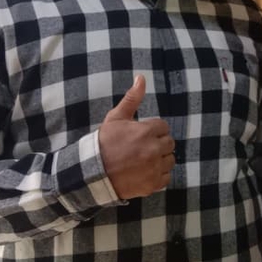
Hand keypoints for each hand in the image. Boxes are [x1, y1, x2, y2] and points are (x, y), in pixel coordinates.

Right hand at [98, 75, 175, 198]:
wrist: (92, 172)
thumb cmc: (104, 142)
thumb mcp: (116, 117)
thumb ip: (132, 98)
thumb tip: (141, 77)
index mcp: (146, 131)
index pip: (163, 127)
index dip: (152, 130)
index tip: (141, 135)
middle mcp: (153, 150)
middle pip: (169, 143)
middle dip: (158, 143)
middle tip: (142, 147)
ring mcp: (154, 168)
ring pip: (170, 160)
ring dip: (160, 159)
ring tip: (144, 160)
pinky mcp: (152, 184)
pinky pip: (166, 177)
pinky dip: (158, 175)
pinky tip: (145, 172)